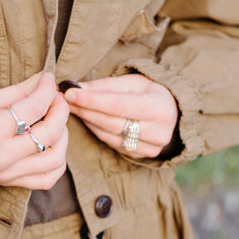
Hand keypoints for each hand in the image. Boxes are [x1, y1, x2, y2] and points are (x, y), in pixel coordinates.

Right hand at [0, 73, 68, 188]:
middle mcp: (3, 155)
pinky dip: (57, 162)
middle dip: (60, 110)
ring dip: (63, 137)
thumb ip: (17, 92)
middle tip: (55, 99)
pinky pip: (47, 179)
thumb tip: (43, 81)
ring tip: (55, 123)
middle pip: (50, 133)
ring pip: (55, 159)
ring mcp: (9, 173)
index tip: (48, 80)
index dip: (47, 89)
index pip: (34, 107)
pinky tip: (52, 146)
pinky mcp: (11, 183)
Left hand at [63, 74, 178, 158]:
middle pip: (111, 122)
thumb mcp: (134, 82)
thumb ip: (106, 86)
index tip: (70, 93)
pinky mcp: (141, 156)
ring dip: (87, 120)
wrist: (173, 114)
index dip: (92, 100)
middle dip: (85, 110)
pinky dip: (96, 131)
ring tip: (73, 107)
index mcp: (160, 108)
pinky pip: (111, 143)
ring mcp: (151, 147)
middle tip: (64, 99)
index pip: (118, 105)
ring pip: (108, 135)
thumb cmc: (150, 93)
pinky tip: (87, 119)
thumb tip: (76, 88)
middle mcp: (159, 131)